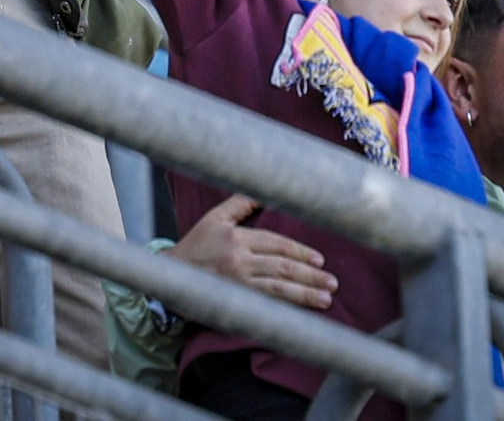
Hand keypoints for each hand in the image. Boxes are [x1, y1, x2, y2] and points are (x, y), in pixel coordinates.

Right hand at [166, 194, 337, 309]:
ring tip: (326, 299)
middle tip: (332, 283)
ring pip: (278, 290)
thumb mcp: (215, 218)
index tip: (320, 260)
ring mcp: (237, 283)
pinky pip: (264, 305)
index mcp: (238, 239)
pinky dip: (285, 309)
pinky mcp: (233, 300)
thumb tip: (265, 189)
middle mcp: (239, 261)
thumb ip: (241, 203)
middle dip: (311, 276)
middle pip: (283, 268)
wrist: (170, 274)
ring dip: (305, 295)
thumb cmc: (195, 244)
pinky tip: (302, 314)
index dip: (301, 252)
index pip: (278, 244)